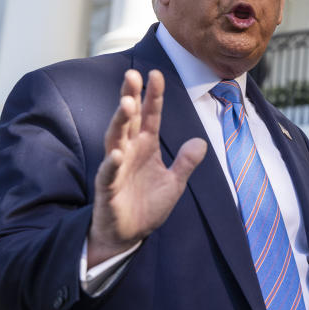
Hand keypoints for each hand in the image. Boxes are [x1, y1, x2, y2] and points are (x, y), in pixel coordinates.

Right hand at [88, 69, 206, 266]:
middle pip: (128, 119)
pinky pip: (108, 174)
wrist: (128, 235)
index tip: (156, 74)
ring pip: (115, 139)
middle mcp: (129, 151)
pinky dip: (111, 164)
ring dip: (120, 121)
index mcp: (145, 146)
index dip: (153, 96)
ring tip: (127, 103)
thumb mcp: (174, 184)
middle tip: (132, 75)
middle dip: (130, 97)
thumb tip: (201, 142)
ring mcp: (116, 167)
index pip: (150, 116)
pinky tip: (116, 154)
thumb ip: (186, 163)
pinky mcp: (107, 189)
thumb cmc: (147, 205)